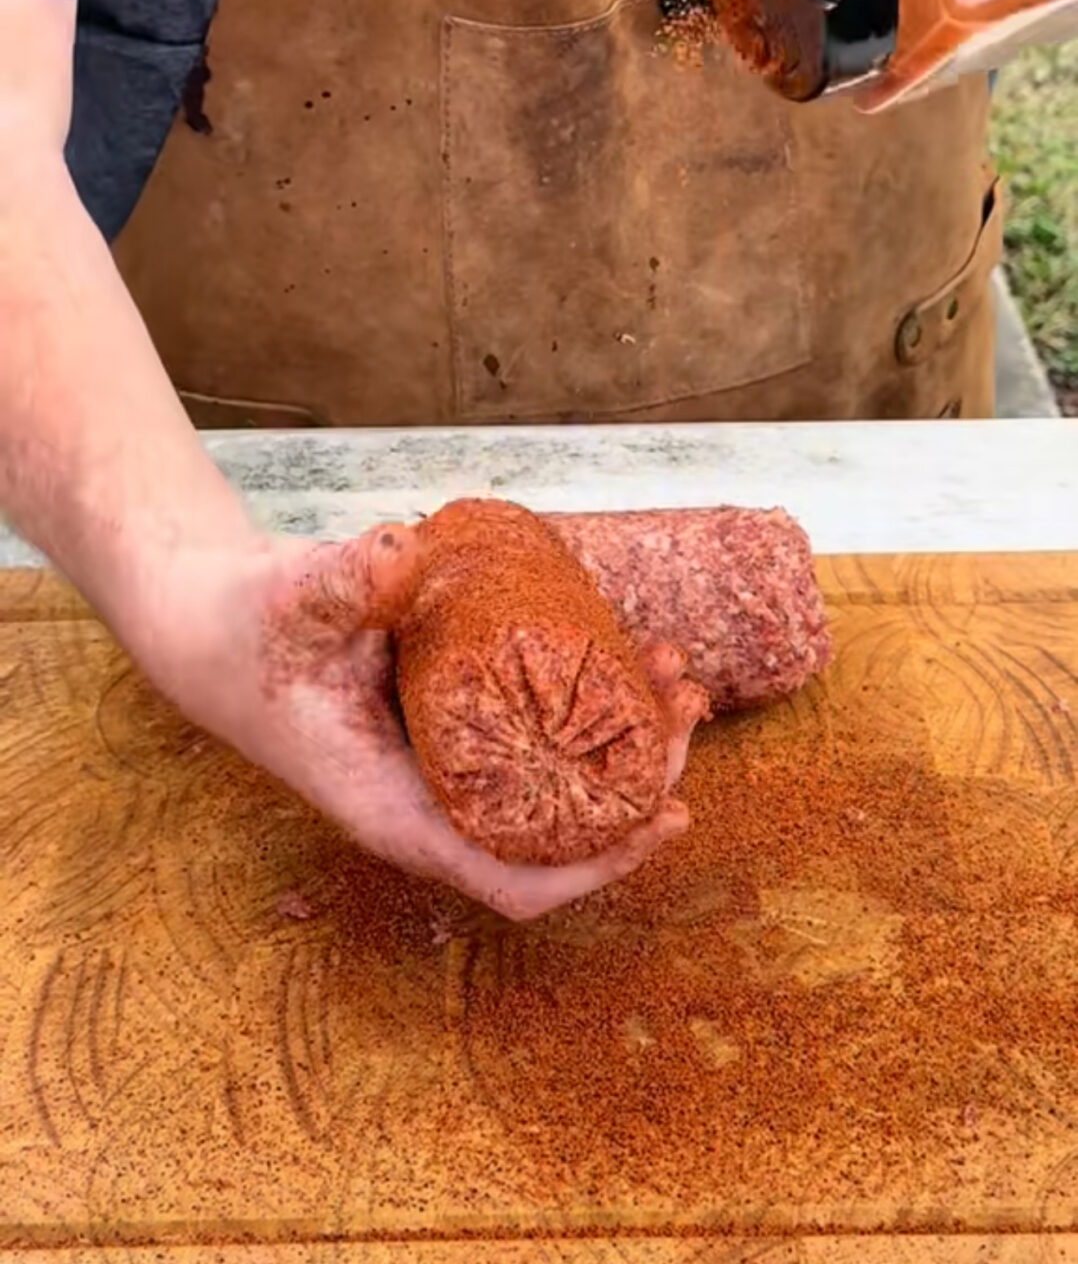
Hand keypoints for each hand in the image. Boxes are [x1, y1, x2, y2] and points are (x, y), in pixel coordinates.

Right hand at [134, 523, 706, 921]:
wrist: (214, 624)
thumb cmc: (253, 627)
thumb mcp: (297, 601)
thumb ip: (346, 581)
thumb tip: (400, 550)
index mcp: (397, 812)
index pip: (516, 880)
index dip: (600, 863)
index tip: (668, 816)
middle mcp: (431, 808)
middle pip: (560, 836)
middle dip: (638, 781)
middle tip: (686, 699)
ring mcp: (446, 775)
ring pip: (556, 790)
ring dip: (624, 744)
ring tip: (671, 669)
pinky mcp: (455, 735)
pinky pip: (537, 744)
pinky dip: (587, 708)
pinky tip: (620, 653)